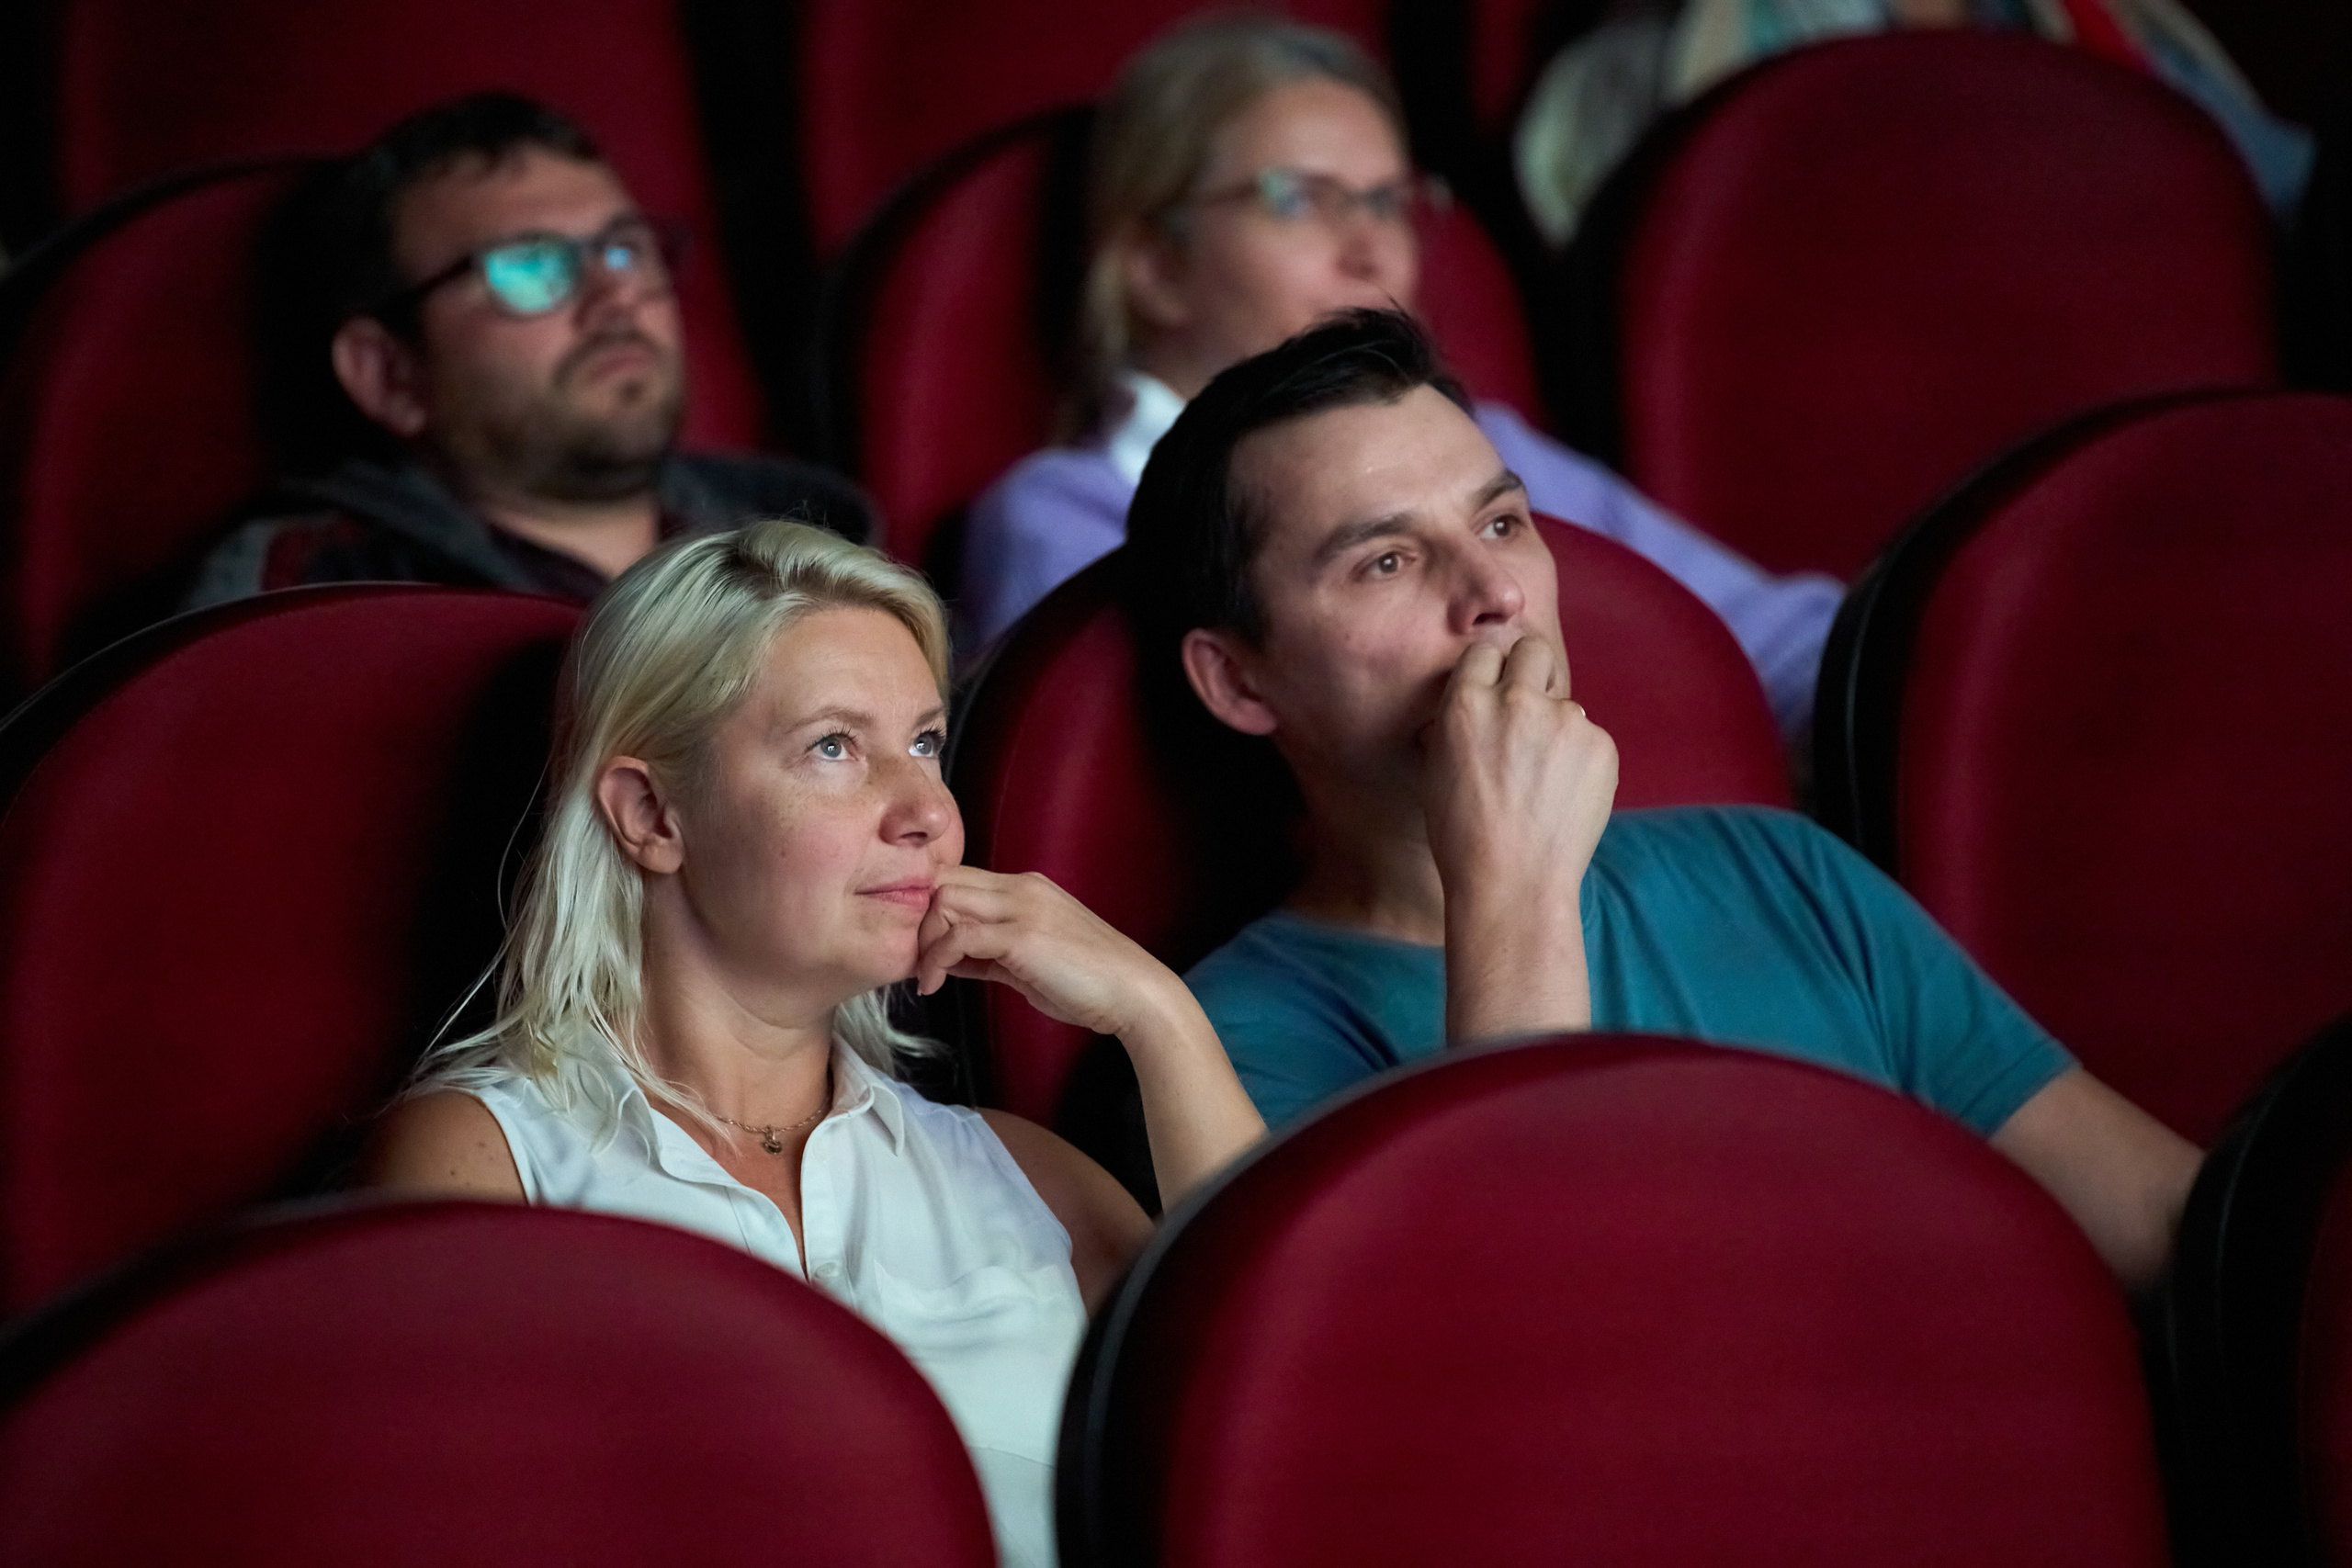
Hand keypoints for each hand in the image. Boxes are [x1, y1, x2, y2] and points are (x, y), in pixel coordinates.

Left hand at [913, 865, 1181, 1038]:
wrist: (1133, 993)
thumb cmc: (1088, 984)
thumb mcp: (1029, 964)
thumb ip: (989, 955)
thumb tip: (948, 959)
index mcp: (1026, 888)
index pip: (959, 878)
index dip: (932, 909)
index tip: (927, 948)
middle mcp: (1022, 887)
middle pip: (944, 881)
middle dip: (922, 922)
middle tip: (920, 962)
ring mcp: (1022, 908)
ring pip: (945, 900)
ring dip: (926, 940)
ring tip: (928, 975)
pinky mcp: (1021, 936)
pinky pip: (959, 936)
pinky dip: (936, 960)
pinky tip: (935, 984)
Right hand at [1420, 634, 1616, 915]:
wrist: (1513, 882)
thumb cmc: (1463, 835)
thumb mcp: (1436, 768)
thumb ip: (1458, 722)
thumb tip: (1475, 701)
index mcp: (1467, 702)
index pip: (1485, 652)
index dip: (1490, 674)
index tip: (1494, 694)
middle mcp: (1517, 700)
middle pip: (1533, 651)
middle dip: (1530, 673)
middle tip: (1527, 713)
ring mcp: (1565, 721)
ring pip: (1564, 703)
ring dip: (1556, 727)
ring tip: (1543, 780)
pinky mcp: (1601, 744)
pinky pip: (1590, 737)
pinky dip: (1580, 760)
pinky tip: (1563, 795)